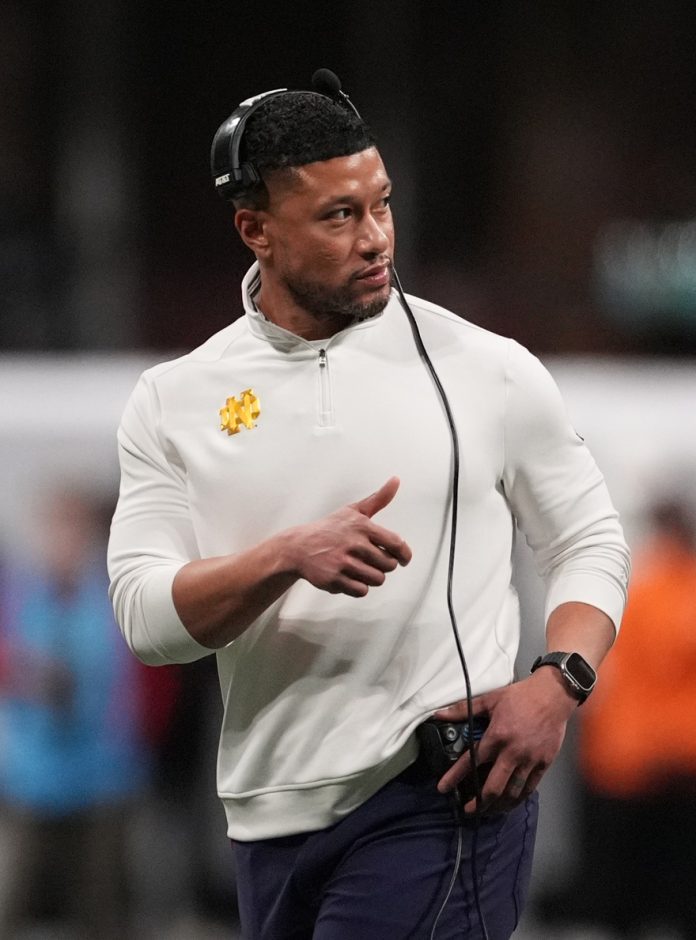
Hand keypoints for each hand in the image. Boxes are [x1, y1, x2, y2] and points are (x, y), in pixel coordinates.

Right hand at [288, 477, 411, 596]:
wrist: (298, 547)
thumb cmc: (329, 529)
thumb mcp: (352, 511)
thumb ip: (378, 499)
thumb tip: (396, 480)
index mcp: (361, 526)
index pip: (396, 543)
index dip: (404, 554)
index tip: (404, 559)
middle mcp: (353, 544)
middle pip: (388, 565)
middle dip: (383, 565)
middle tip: (371, 560)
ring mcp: (343, 562)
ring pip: (377, 580)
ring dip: (371, 577)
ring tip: (359, 568)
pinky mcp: (334, 579)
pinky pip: (362, 591)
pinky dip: (358, 587)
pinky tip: (349, 577)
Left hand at [433, 669, 577, 813]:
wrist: (553, 695)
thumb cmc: (520, 696)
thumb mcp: (489, 699)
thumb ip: (463, 709)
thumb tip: (439, 714)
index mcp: (497, 736)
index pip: (471, 761)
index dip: (454, 776)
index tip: (443, 788)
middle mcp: (513, 752)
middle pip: (493, 787)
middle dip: (479, 802)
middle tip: (469, 810)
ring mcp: (530, 760)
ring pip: (512, 792)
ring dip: (498, 805)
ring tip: (489, 810)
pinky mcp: (544, 763)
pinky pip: (530, 788)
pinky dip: (518, 798)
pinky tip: (510, 802)